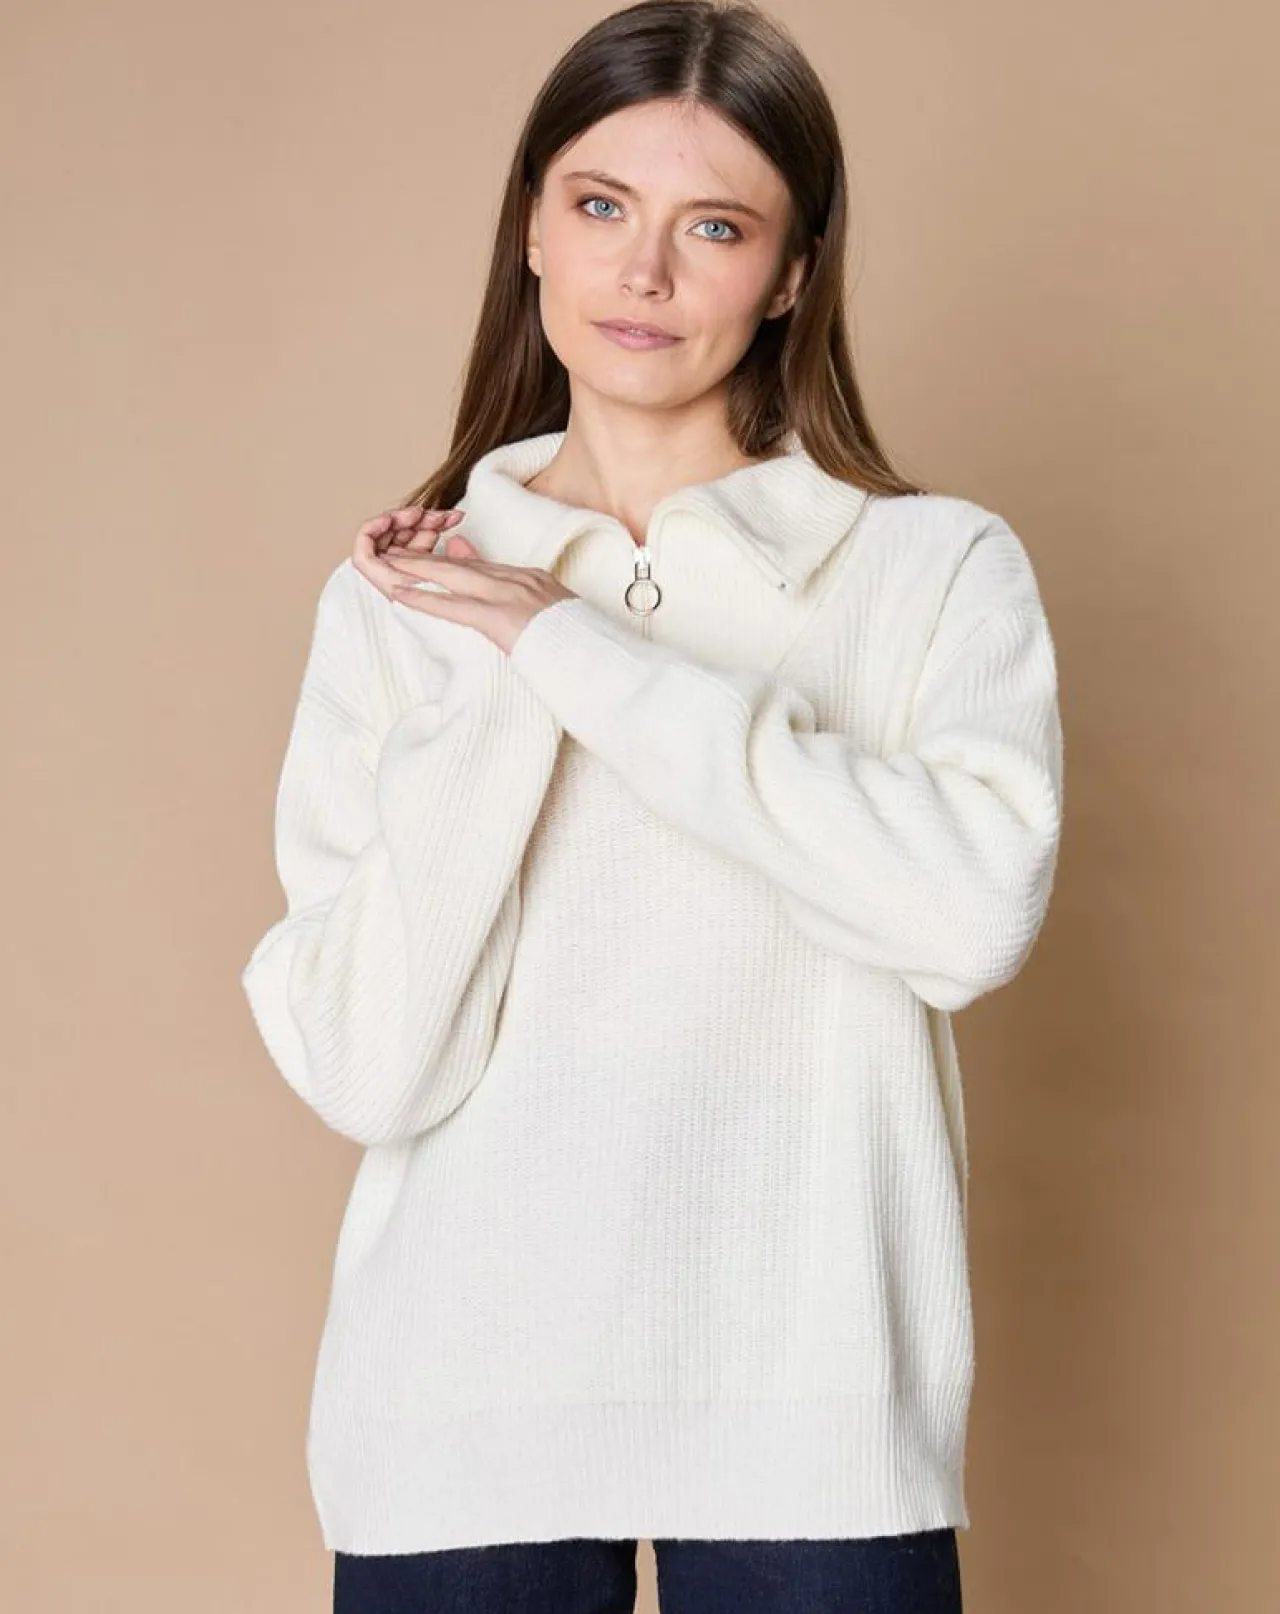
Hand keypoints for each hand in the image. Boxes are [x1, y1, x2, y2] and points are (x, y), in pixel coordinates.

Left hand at [352, 504, 576, 655]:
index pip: (484, 566)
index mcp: (534, 580)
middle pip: (464, 564)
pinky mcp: (502, 618)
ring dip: (418, 571)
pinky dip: (425, 600)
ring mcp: (512, 596)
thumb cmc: (582, 644)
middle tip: (397, 552)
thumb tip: (514, 603)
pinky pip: (455, 607)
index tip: (428, 558)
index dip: (451, 561)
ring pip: (455, 577)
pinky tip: (400, 595)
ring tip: (388, 565)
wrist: (599, 656)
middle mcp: (520, 580)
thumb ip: (528, 598)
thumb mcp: (555, 613)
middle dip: (427, 558)